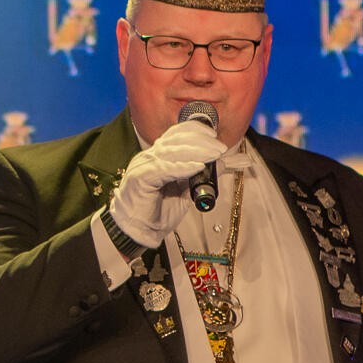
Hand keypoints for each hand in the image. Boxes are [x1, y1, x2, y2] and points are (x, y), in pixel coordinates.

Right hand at [108, 120, 227, 248]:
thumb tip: (225, 163)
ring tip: (214, 155)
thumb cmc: (157, 212)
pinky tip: (196, 167)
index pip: (177, 134)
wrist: (137, 232)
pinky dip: (182, 167)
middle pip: (177, 139)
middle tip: (220, 148)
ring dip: (196, 151)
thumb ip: (203, 175)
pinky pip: (164, 169)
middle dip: (202, 141)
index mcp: (158, 157)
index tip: (214, 136)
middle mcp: (149, 157)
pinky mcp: (140, 178)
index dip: (196, 130)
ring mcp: (143, 166)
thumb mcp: (186, 190)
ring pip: (172, 151)